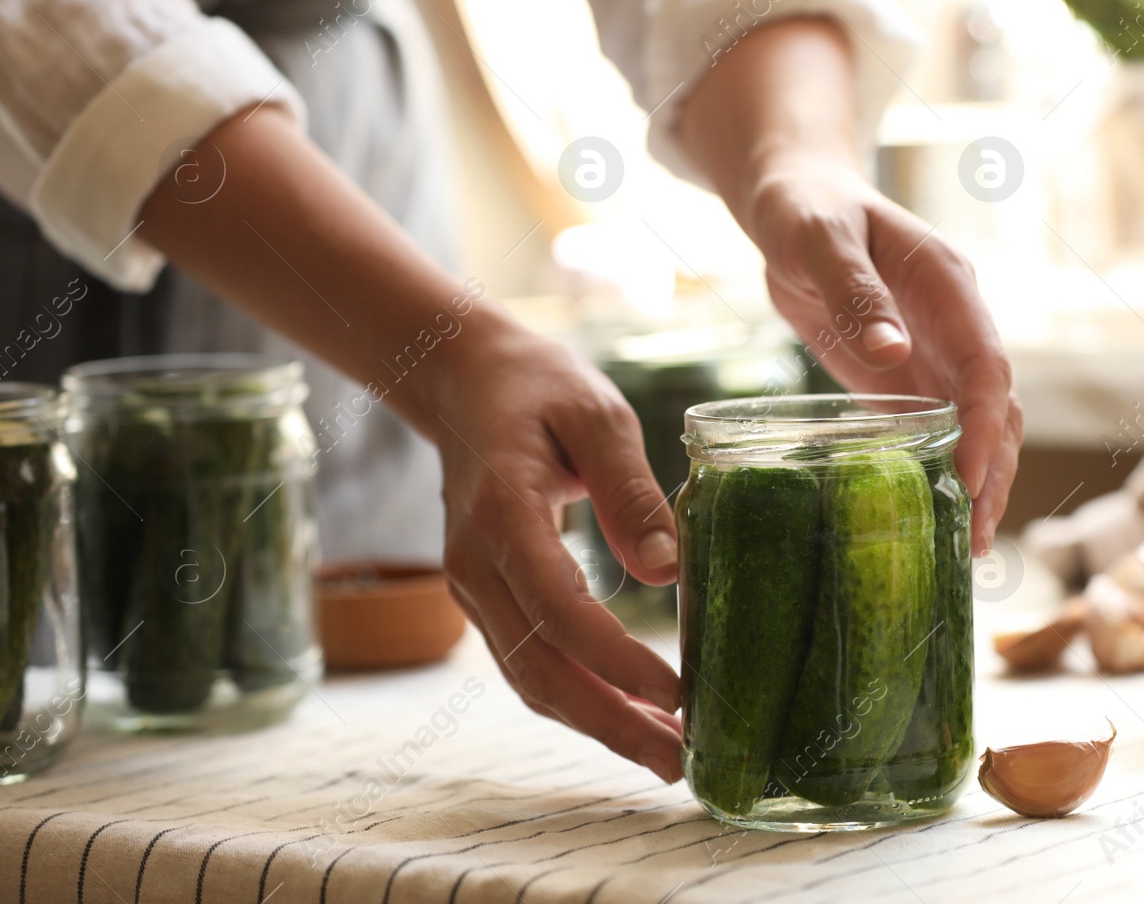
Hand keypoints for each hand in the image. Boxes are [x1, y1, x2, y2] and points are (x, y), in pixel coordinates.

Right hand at [430, 314, 684, 781]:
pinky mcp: (485, 596)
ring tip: (667, 754)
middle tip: (679, 763)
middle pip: (539, 667)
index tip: (678, 693)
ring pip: (529, 677)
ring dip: (596, 723)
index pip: (558, 610)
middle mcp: (475, 564)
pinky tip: (628, 714)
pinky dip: (576, 697)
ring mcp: (472, 586)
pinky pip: (527, 661)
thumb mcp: (597, 414)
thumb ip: (630, 488)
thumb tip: (668, 572)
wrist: (464, 380)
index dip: (617, 662)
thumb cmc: (539, 388)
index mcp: (501, 515)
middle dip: (610, 723)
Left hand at [743, 150, 1022, 551]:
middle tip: (978, 538)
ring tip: (969, 546)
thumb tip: (893, 351)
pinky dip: (943, 472)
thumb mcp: (819, 240)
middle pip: (996, 405)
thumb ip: (854, 291)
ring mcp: (935, 350)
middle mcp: (955, 322)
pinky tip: (937, 518)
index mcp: (947, 284)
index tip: (971, 475)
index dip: (984, 422)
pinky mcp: (905, 374)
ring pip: (976, 424)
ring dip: (979, 480)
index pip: (985, 362)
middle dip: (994, 470)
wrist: (796, 198)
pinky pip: (936, 429)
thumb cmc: (807, 207)